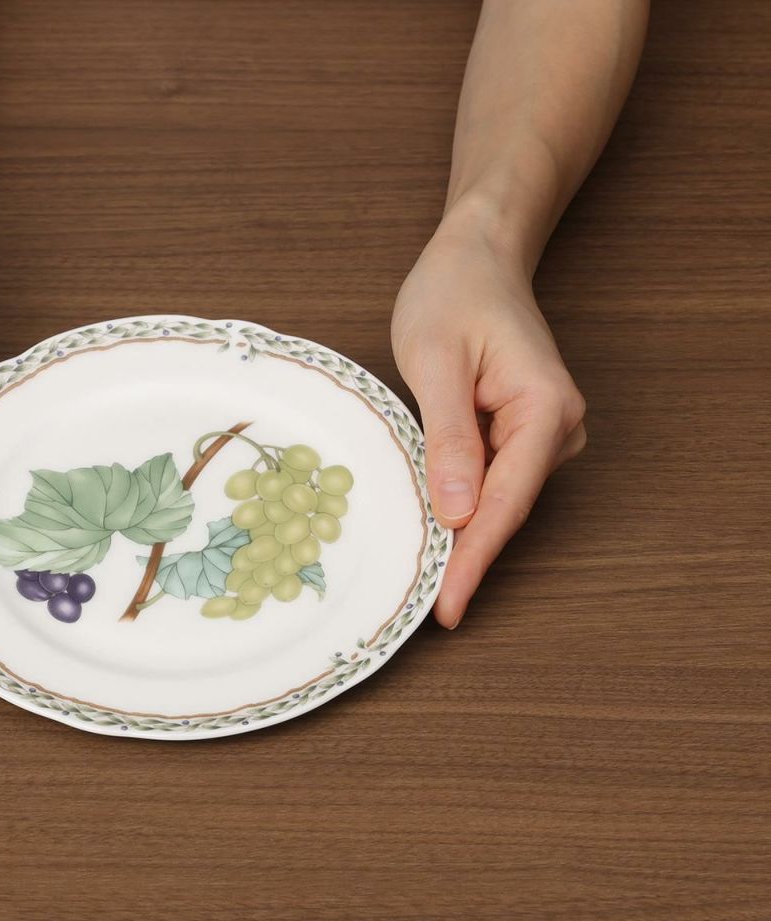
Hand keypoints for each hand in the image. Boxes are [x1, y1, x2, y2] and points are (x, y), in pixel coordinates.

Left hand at [391, 204, 586, 628]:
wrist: (476, 256)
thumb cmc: (452, 294)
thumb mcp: (436, 362)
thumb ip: (449, 437)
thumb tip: (459, 511)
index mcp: (545, 408)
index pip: (506, 502)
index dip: (473, 559)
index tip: (447, 608)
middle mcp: (556, 427)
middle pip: (505, 510)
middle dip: (464, 557)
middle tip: (422, 608)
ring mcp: (542, 433)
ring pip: (496, 502)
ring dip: (458, 536)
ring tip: (417, 577)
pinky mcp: (520, 435)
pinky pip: (487, 483)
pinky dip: (458, 506)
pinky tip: (429, 531)